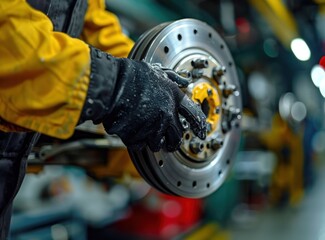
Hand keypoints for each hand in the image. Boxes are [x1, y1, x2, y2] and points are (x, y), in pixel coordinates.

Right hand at [80, 47, 206, 151]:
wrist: (112, 85)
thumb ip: (173, 78)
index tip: (202, 133)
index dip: (200, 125)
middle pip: (177, 137)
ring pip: (157, 143)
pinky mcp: (136, 136)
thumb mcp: (157, 71)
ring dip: (153, 141)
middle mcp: (166, 115)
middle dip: (174, 141)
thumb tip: (185, 81)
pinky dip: (137, 141)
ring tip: (146, 134)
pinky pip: (140, 145)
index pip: (194, 115)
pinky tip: (131, 132)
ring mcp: (152, 128)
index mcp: (174, 99)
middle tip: (169, 142)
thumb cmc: (132, 75)